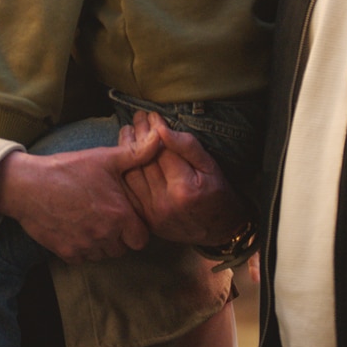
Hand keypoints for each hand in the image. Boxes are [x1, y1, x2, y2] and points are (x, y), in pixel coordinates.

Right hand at [0, 131, 161, 264]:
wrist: (27, 185)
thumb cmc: (67, 169)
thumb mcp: (104, 158)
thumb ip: (136, 153)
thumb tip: (160, 139)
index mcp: (120, 215)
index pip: (141, 238)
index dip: (135, 229)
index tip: (125, 217)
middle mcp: (105, 236)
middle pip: (122, 248)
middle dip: (118, 237)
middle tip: (106, 217)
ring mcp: (85, 247)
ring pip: (103, 255)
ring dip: (101, 243)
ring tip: (89, 221)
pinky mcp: (67, 253)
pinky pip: (83, 258)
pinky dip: (81, 248)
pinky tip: (73, 227)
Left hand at [118, 112, 249, 245]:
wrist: (220, 231)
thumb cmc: (218, 194)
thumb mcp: (210, 166)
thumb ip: (186, 146)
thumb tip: (161, 128)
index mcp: (183, 188)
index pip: (160, 150)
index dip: (154, 129)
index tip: (152, 115)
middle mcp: (164, 202)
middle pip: (143, 161)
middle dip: (138, 134)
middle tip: (138, 118)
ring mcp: (152, 213)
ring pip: (131, 174)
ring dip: (126, 149)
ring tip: (129, 130)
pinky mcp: (145, 219)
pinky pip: (129, 190)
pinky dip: (126, 170)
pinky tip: (126, 154)